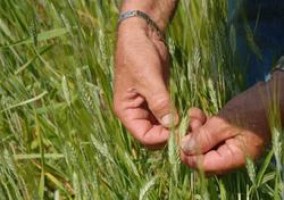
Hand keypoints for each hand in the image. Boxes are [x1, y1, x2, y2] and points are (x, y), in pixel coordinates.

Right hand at [113, 18, 177, 148]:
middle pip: (152, 136)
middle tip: (188, 129)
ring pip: (161, 128)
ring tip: (191, 122)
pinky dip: (176, 118)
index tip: (180, 131)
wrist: (143, 36)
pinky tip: (188, 115)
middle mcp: (135, 112)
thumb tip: (171, 125)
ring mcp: (147, 107)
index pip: (143, 136)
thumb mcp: (148, 78)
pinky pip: (167, 116)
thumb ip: (159, 102)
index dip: (161, 138)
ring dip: (174, 128)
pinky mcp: (158, 99)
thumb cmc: (138, 55)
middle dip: (169, 135)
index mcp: (126, 111)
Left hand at [180, 75, 283, 173]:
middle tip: (189, 122)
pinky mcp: (227, 136)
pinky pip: (210, 136)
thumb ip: (204, 138)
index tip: (179, 136)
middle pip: (202, 157)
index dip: (188, 154)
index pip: (203, 166)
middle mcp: (230, 156)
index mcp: (233, 158)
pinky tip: (198, 113)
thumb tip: (184, 149)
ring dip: (195, 130)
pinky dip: (202, 126)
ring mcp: (229, 146)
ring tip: (193, 114)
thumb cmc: (251, 109)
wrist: (271, 96)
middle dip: (191, 140)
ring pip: (204, 145)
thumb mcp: (224, 123)